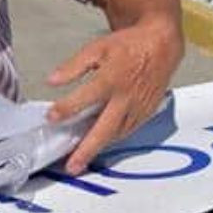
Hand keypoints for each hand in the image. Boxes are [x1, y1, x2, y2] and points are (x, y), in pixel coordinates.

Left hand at [48, 17, 182, 174]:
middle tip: (71, 165)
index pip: (86, 97)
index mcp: (112, 78)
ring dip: (98, 150)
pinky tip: (99, 146)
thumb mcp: (97, 49)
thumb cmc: (129, 47)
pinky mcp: (145, 114)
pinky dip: (112, 141)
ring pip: (116, 135)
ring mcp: (137, 108)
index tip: (51, 117)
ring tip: (80, 162)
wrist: (160, 46)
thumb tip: (53, 80)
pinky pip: (127, 132)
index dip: (67, 108)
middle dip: (86, 149)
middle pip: (104, 129)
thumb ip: (73, 66)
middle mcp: (126, 97)